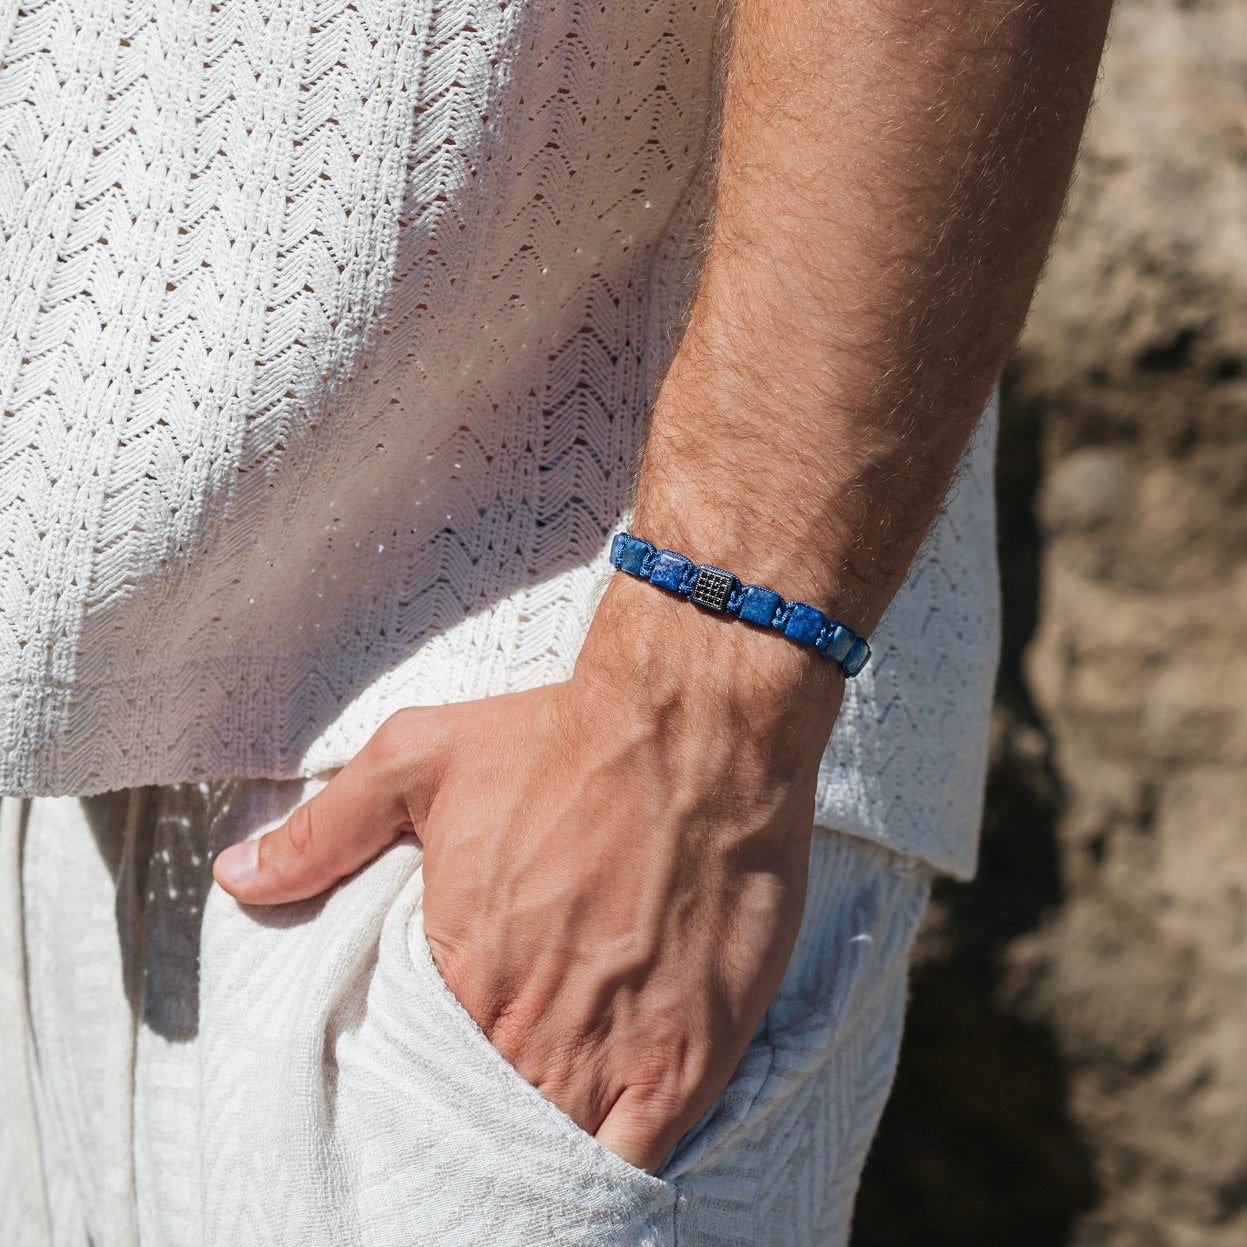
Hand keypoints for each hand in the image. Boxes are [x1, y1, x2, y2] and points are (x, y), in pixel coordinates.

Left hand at [212, 573, 842, 1172]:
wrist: (692, 731)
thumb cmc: (560, 742)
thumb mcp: (418, 759)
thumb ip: (325, 830)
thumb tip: (239, 876)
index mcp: (460, 970)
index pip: (411, 1081)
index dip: (415, 1095)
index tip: (418, 1094)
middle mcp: (529, 1027)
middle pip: (480, 1128)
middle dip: (470, 1132)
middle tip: (469, 1122)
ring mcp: (613, 1052)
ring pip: (550, 1154)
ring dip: (533, 1155)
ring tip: (520, 1151)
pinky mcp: (689, 1057)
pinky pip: (634, 1161)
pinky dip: (607, 1172)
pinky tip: (593, 1154)